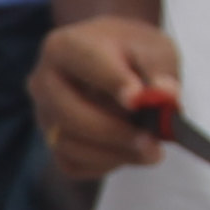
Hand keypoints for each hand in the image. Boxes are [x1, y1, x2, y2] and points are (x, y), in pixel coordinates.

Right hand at [33, 17, 181, 176]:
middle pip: (70, 115)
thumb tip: (166, 95)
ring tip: (150, 149)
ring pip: (69, 144)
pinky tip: (129, 151)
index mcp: (65, 45)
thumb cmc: (132, 52)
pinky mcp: (51, 141)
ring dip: (114, 153)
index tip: (138, 99)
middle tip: (153, 142)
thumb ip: (160, 70)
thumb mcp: (154, 48)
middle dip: (114, 133)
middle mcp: (44, 80)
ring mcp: (44, 113)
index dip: (113, 83)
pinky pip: (72, 163)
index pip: (87, 64)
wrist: (113, 61)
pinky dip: (105, 164)